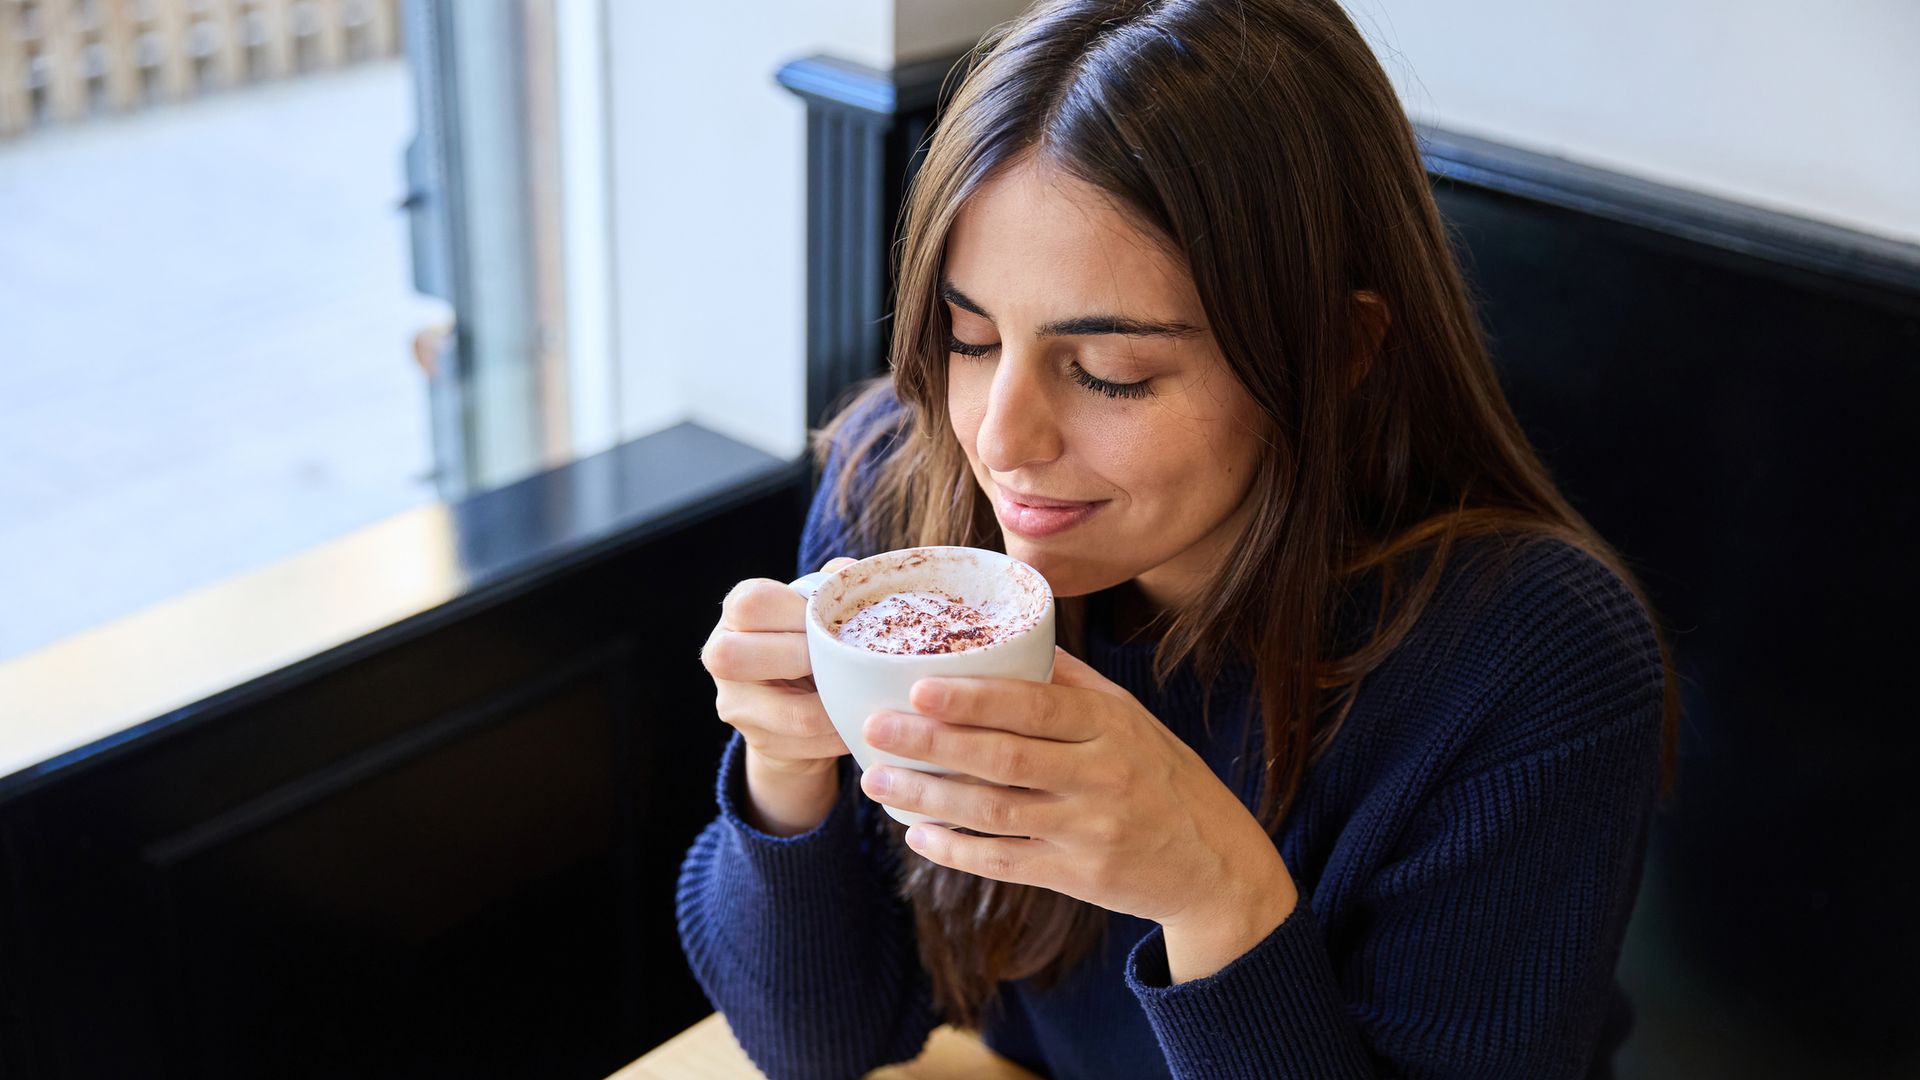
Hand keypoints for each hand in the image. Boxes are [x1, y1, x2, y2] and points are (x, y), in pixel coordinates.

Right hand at [701, 557, 857, 777]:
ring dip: (838, 704)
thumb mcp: (813, 609)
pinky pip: (810, 742)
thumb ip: (829, 588)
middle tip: (839, 660)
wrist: (793, 705)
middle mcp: (719, 654)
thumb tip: (849, 572)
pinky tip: (856, 718)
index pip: (754, 604)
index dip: (798, 613)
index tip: (829, 623)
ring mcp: (734, 703)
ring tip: (862, 694)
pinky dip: (842, 732)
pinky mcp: (759, 740)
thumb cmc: (806, 640)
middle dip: (805, 658)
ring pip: (792, 713)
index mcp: (736, 610)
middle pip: (737, 656)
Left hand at [857, 648, 1297, 961]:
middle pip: (1004, 758)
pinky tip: (919, 836)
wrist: (1215, 863)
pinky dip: (958, 851)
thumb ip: (1069, 682)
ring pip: (995, 812)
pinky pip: (1007, 862)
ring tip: (878, 782)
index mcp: (1109, 725)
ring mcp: (1090, 829)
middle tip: (875, 729)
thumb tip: (1006, 634)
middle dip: (932, 743)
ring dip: (929, 798)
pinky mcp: (1080, 877)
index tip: (917, 686)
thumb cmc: (1161, 776)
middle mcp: (1101, 774)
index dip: (973, 699)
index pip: (1033, 706)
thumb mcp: (1129, 718)